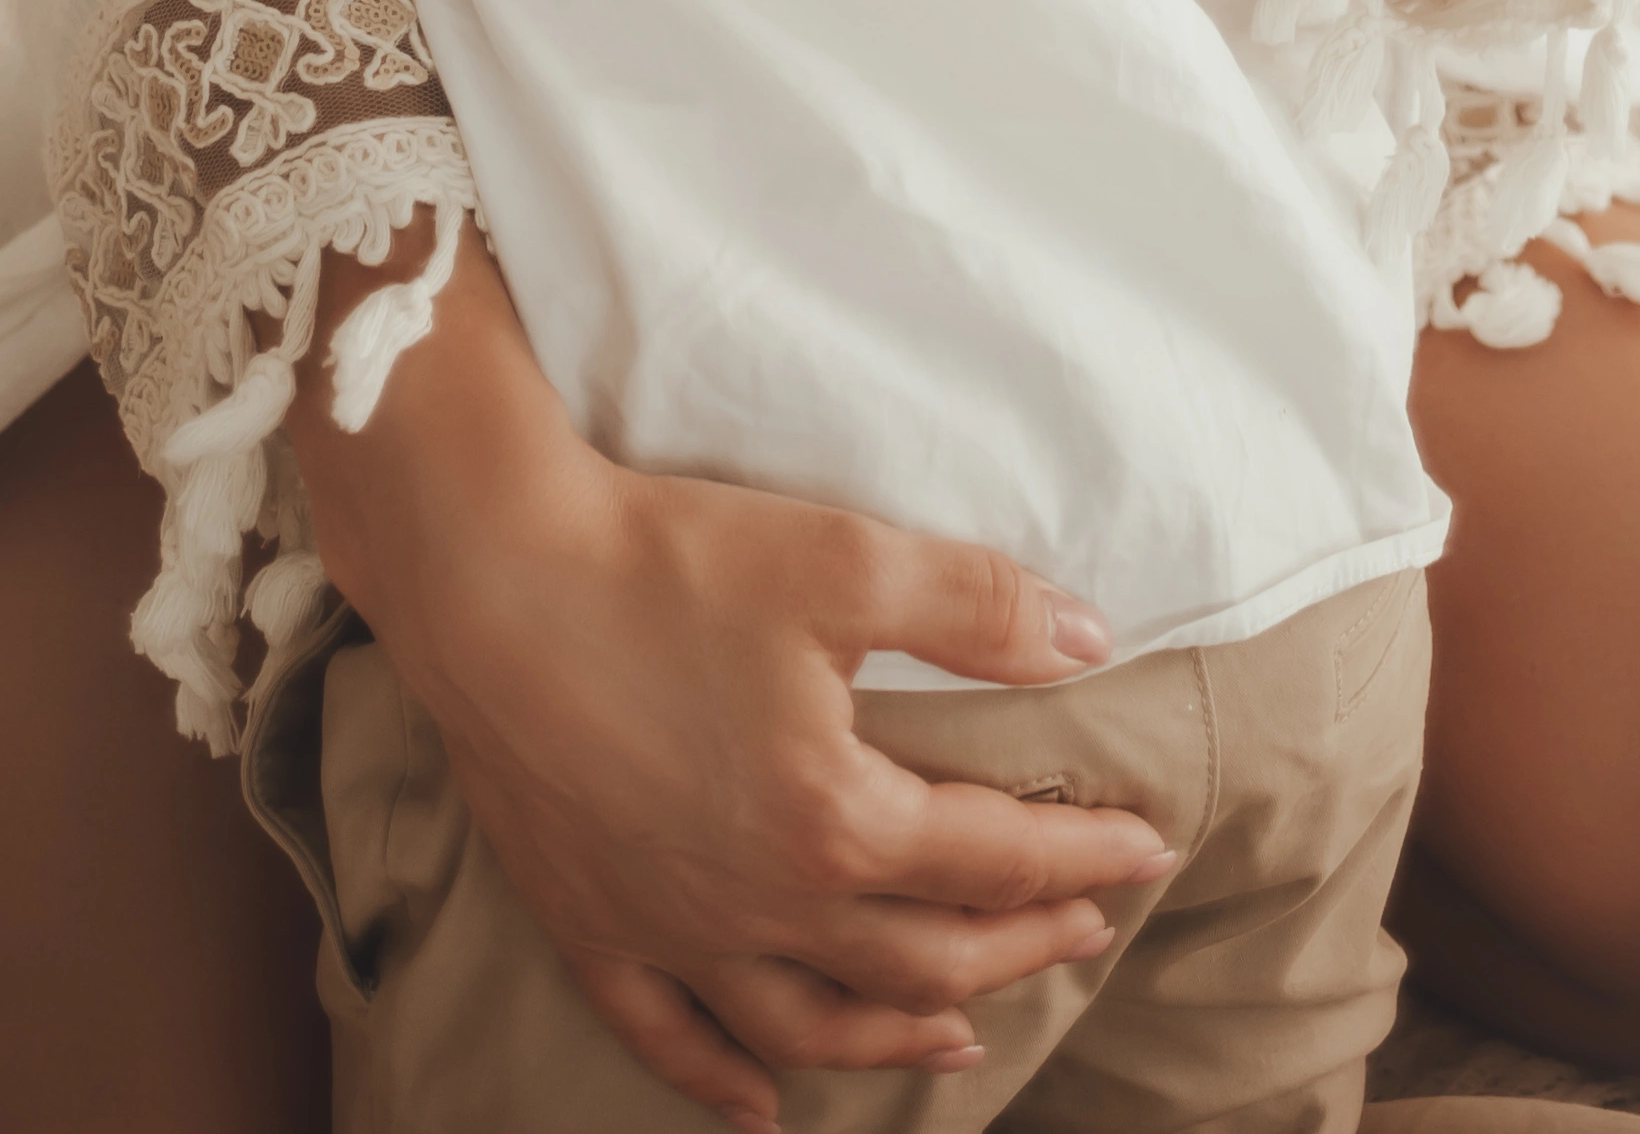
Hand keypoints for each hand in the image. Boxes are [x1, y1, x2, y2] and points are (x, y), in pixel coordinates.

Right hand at [295, 240, 1175, 1129]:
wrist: (492, 577)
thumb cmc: (666, 562)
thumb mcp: (843, 561)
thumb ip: (976, 607)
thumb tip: (1089, 641)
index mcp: (834, 820)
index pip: (992, 855)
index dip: (1081, 851)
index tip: (1147, 845)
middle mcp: (761, 904)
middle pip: (922, 955)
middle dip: (1019, 944)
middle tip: (1082, 924)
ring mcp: (672, 929)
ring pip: (810, 1021)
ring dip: (898, 1035)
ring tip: (962, 1037)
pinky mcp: (593, 924)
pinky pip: (670, 1036)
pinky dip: (722, 1077)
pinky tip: (759, 1101)